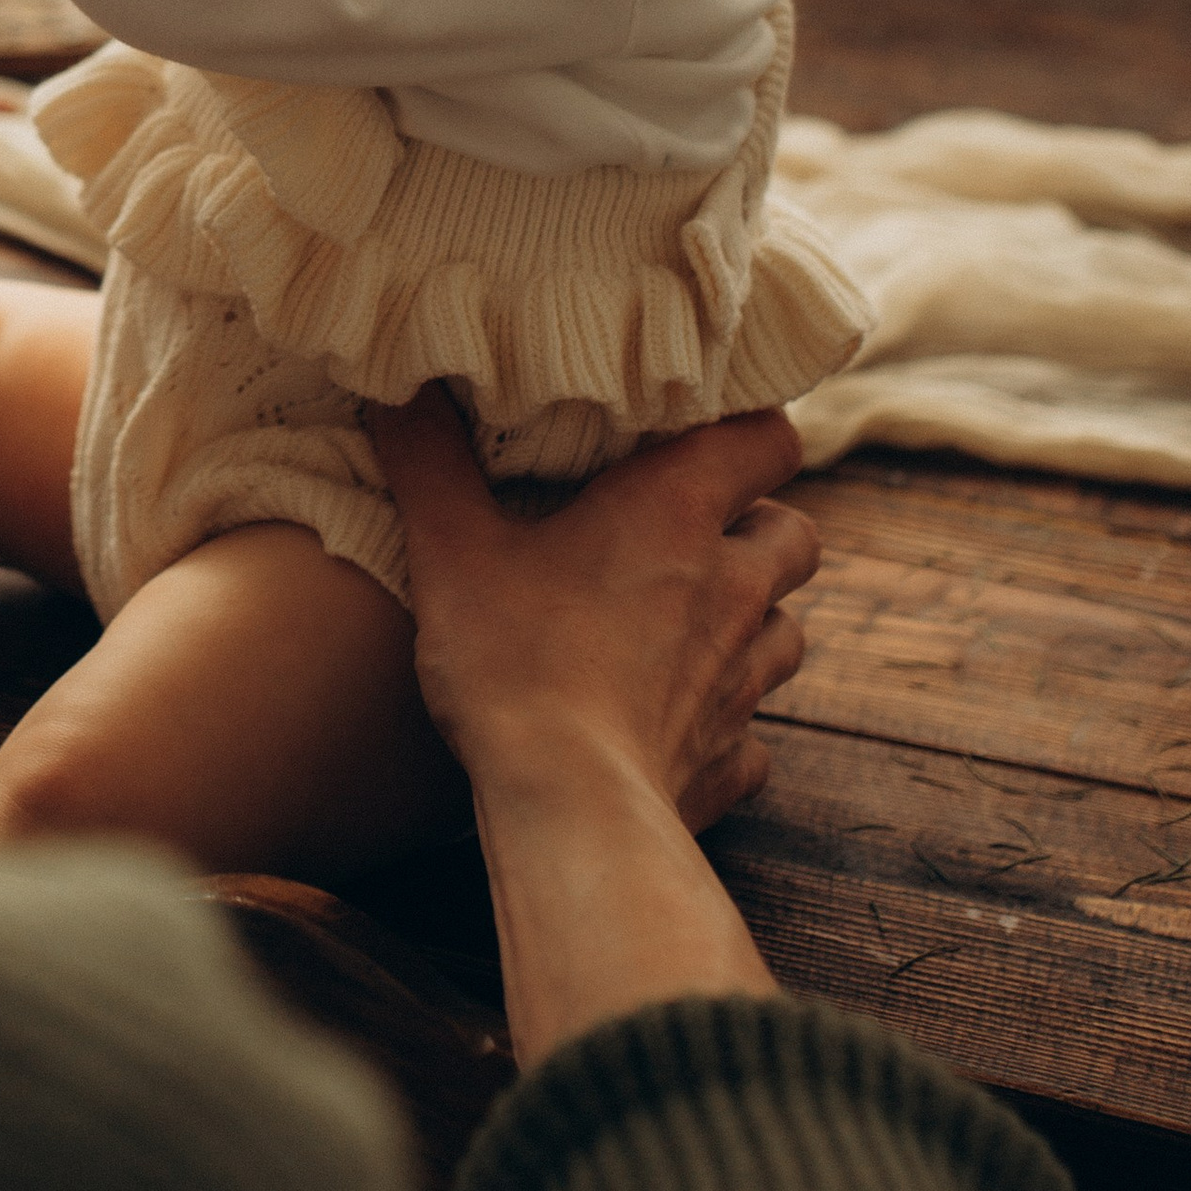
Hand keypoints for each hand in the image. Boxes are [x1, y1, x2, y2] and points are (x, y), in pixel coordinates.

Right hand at [371, 390, 815, 829]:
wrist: (567, 808)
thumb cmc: (514, 661)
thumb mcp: (451, 546)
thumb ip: (427, 456)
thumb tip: (395, 383)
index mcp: (677, 512)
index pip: (769, 439)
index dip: (747, 431)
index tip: (699, 437)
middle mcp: (732, 587)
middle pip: (795, 534)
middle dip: (756, 530)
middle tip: (690, 534)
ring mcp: (741, 680)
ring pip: (787, 631)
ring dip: (750, 622)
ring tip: (684, 624)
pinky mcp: (728, 758)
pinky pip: (752, 734)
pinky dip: (726, 724)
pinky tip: (672, 724)